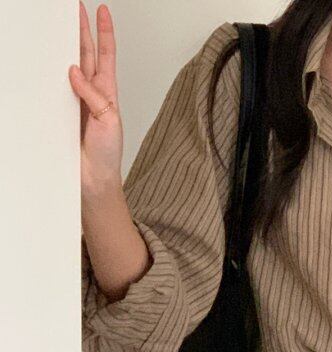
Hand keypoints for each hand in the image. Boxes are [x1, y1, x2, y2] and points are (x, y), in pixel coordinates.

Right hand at [69, 2, 123, 195]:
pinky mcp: (60, 111)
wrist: (94, 180)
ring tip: (60, 26)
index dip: (105, 33)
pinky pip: (53, 87)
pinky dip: (50, 73)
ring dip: (65, 47)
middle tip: (74, 8)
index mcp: (107, 93)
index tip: (102, 12)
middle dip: (80, 30)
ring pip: (68, 67)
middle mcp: (90, 93)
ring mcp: (74, 101)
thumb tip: (75, 70)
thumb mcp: (110, 120)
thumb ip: (95, 95)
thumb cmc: (107, 155)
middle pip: (84, 54)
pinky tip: (47, 61)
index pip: (106, 55)